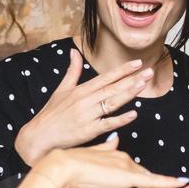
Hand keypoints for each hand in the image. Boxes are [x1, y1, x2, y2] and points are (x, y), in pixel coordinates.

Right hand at [14, 48, 151, 164]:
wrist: (39, 136)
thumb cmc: (51, 114)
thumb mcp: (61, 89)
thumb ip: (72, 71)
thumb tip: (74, 51)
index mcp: (81, 90)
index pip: (106, 77)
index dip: (122, 70)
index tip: (137, 63)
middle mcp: (85, 100)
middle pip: (113, 88)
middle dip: (132, 79)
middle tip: (149, 72)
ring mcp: (87, 115)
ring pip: (112, 103)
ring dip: (129, 93)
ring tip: (143, 85)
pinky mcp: (88, 131)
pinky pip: (107, 124)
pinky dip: (120, 119)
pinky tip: (133, 114)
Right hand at [38, 137, 182, 187]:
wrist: (64, 165)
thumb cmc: (72, 164)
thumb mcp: (93, 155)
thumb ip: (105, 148)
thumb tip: (114, 140)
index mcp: (117, 157)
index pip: (139, 172)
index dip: (151, 180)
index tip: (162, 187)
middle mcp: (125, 160)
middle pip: (149, 177)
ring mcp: (127, 167)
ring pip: (153, 180)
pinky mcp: (127, 175)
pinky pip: (153, 180)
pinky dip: (168, 182)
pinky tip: (180, 185)